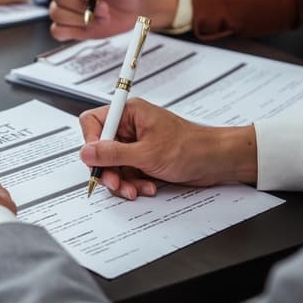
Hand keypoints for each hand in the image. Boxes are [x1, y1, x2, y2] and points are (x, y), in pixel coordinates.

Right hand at [49, 0, 176, 40]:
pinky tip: (90, 26)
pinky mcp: (66, 23)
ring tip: (103, 17)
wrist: (135, 8)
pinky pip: (58, 30)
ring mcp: (64, 4)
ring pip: (57, 13)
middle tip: (104, 9)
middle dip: (81, 4)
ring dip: (81, 19)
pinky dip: (73, 31)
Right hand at [78, 98, 257, 199]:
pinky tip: (147, 186)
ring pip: (113, 165)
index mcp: (130, 113)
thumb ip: (113, 153)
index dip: (91, 142)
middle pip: (101, 148)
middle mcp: (130, 127)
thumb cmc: (191, 147)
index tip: (95, 160)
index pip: (94, 122)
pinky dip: (134, 183)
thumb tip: (87, 152)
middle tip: (115, 182)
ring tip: (135, 189)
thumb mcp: (147, 153)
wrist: (215, 161)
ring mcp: (136, 144)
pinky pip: (126, 173)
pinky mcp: (142, 159)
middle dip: (108, 169)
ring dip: (122, 181)